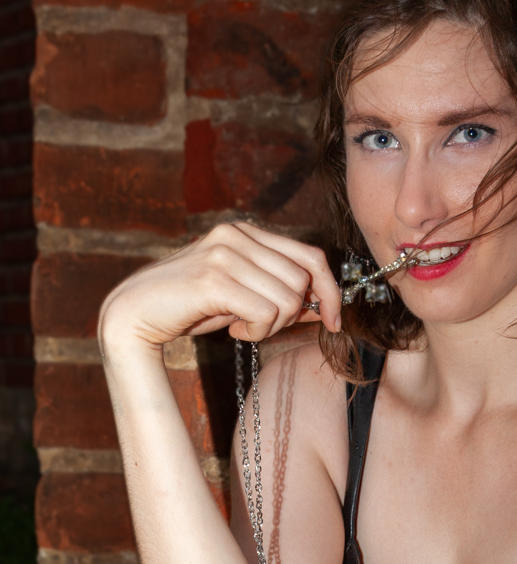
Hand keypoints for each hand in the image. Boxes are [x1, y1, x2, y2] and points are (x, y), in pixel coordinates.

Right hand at [99, 222, 341, 348]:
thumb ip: (280, 292)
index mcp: (246, 232)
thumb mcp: (243, 294)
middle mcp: (237, 235)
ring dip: (271, 326)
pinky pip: (266, 313)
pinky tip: (233, 330)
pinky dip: (257, 332)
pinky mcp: (214, 279)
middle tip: (261, 325)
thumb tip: (326, 306)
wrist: (134, 314)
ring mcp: (224, 254)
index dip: (330, 290)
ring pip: (288, 299)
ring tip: (242, 325)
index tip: (334, 320)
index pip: (311, 255)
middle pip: (303, 280)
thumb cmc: (192, 306)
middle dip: (292, 314)